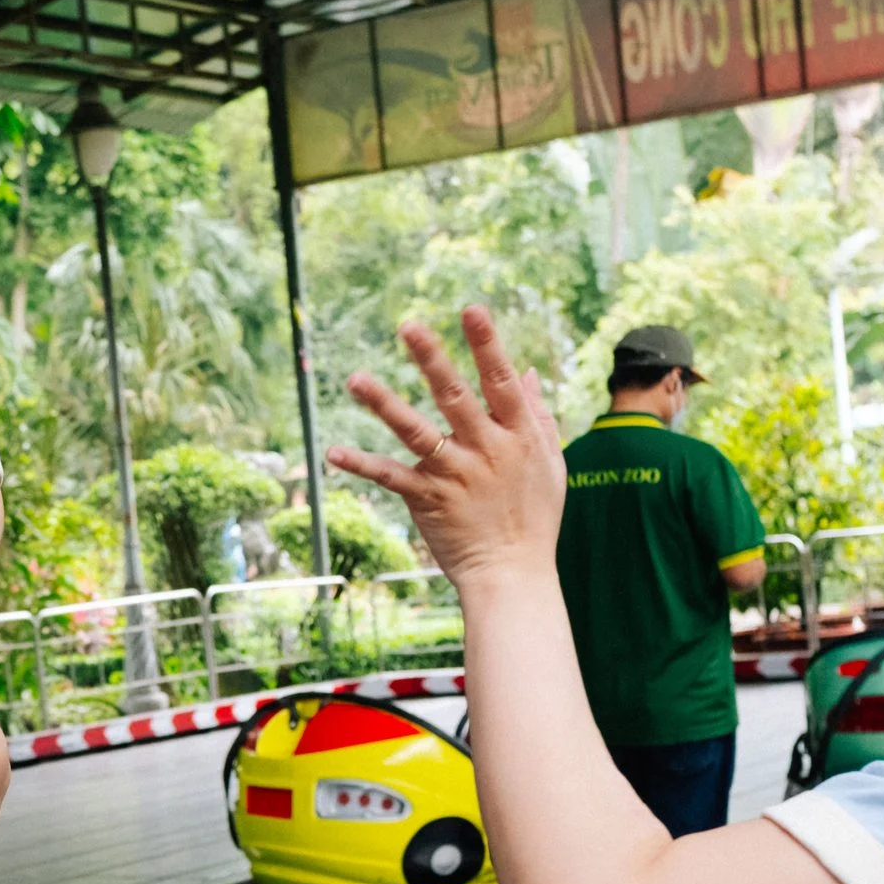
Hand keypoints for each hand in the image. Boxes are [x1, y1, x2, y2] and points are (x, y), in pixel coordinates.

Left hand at [326, 306, 564, 591]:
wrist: (513, 574)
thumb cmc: (534, 517)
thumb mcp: (550, 462)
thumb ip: (538, 414)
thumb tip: (528, 371)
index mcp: (518, 435)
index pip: (501, 381)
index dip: (487, 344)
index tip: (470, 309)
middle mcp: (486, 450)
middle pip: (456, 397)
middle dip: (432, 360)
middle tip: (407, 325)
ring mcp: (455, 475)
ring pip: (417, 432)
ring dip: (385, 404)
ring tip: (355, 379)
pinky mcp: (428, 500)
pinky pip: (390, 478)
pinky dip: (362, 465)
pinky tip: (332, 453)